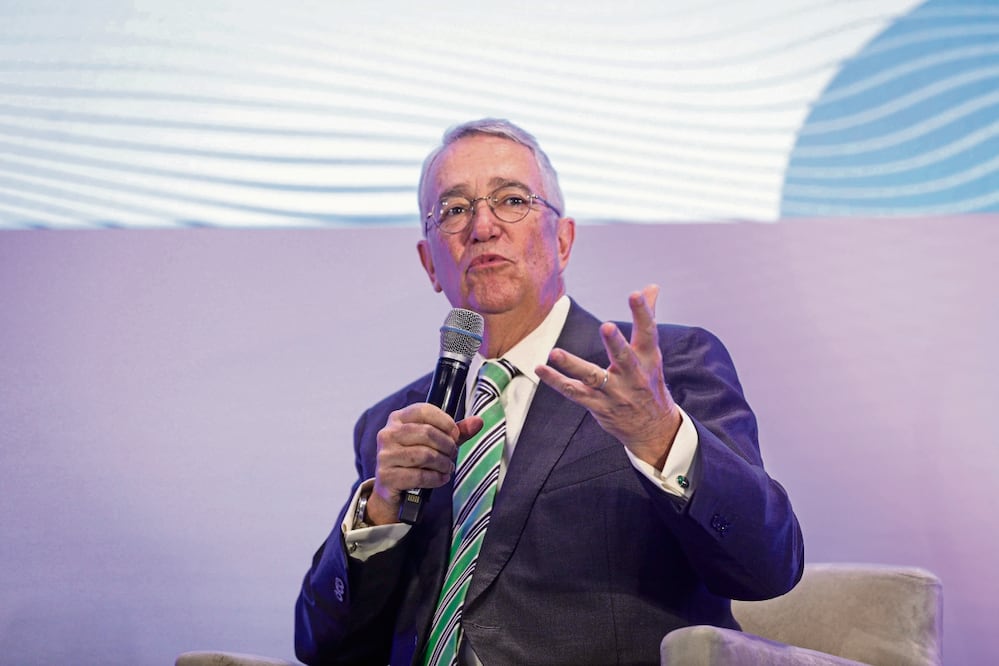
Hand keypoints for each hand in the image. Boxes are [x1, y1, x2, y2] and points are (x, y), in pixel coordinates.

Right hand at [366, 403, 482, 524]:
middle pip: (427, 432)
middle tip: (453, 454)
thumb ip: (456, 432)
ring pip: (425, 455)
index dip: (445, 422)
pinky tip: (441, 478)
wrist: (391, 489)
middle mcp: (387, 434)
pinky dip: (436, 478)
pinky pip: (419, 476)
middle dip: (447, 445)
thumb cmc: (414, 460)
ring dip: (444, 463)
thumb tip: (478, 422)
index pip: (424, 410)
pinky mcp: (386, 476)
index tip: (455, 435)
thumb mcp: (434, 442)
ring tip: (448, 467)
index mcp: (397, 419)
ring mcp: (384, 455)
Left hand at [536, 285, 680, 467]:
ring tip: (555, 353)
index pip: (647, 332)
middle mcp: (633, 376)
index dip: (642, 313)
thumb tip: (652, 287)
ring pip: (592, 377)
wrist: (653, 428)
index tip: (636, 294)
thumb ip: (647, 318)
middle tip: (607, 327)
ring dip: (573, 365)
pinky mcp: (597, 405)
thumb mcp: (651, 353)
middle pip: (624, 357)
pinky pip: (574, 392)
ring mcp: (614, 392)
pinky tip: (540, 369)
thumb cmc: (649, 383)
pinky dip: (556, 381)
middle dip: (615, 343)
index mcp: (647, 359)